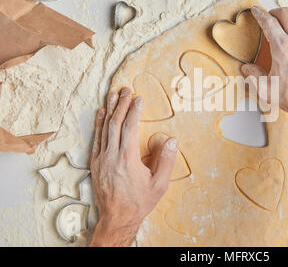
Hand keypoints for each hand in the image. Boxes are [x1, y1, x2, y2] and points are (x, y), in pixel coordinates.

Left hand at [89, 87, 177, 246]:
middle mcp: (112, 156)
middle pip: (115, 123)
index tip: (138, 98)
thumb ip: (166, 161)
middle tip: (125, 89)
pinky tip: (100, 113)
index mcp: (128, 159)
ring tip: (112, 94)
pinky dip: (98, 124)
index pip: (130, 127)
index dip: (134, 110)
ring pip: (104, 129)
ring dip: (109, 110)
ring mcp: (101, 159)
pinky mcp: (95, 163)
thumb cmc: (140, 202)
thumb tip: (172, 140)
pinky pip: (96, 139)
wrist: (117, 218)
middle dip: (121, 104)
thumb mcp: (159, 184)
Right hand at [242, 7, 287, 116]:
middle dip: (276, 11)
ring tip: (286, 25)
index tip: (257, 11)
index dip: (260, 14)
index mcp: (283, 48)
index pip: (269, 22)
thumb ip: (253, 76)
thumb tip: (247, 69)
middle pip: (287, 14)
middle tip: (271, 15)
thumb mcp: (266, 89)